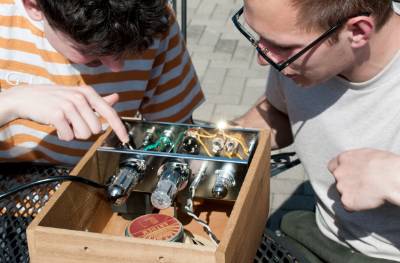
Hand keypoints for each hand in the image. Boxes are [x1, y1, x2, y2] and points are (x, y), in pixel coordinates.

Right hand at [0, 85, 128, 142]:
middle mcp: (80, 97)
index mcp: (89, 93)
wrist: (26, 97)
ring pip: (84, 134)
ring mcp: (68, 105)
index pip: (110, 113)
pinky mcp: (57, 114)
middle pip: (96, 129)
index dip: (119, 128)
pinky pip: (68, 136)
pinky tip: (57, 126)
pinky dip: (63, 136)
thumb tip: (116, 98)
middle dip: (85, 131)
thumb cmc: (55, 98)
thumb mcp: (78, 95)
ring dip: (74, 133)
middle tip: (73, 122)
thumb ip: (98, 100)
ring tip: (65, 123)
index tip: (126, 140)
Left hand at [328, 148, 399, 210]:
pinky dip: (355, 206)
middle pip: (338, 181)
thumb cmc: (385, 164)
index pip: (333, 166)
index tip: (348, 175)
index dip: (341, 172)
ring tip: (367, 194)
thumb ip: (357, 161)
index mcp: (344, 158)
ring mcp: (341, 187)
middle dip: (346, 184)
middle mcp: (339, 173)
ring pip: (342, 194)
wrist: (389, 178)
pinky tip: (366, 202)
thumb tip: (359, 165)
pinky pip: (348, 206)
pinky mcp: (347, 201)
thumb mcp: (367, 154)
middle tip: (361, 186)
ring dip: (351, 195)